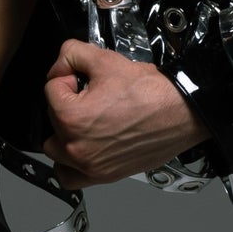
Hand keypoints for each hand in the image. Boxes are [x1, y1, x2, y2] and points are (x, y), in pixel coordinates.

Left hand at [42, 40, 205, 188]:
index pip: (50, 89)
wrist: (182, 113)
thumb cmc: (152, 93)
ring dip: (63, 135)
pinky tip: (82, 149)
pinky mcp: (104, 175)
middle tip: (91, 96)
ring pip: (56, 151)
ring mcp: (90, 165)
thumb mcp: (106, 59)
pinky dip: (70, 166)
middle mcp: (76, 148)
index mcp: (72, 118)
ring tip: (83, 122)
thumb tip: (61, 62)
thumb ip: (72, 53)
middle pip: (51, 120)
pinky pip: (71, 178)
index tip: (84, 78)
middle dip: (67, 104)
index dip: (67, 76)